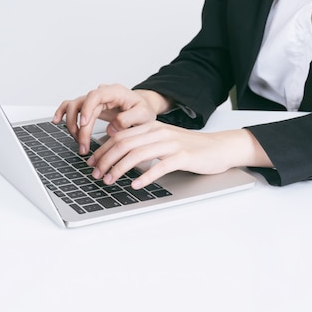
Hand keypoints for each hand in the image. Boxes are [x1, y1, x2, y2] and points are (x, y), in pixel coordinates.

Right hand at [52, 84, 171, 154]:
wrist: (143, 107)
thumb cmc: (143, 109)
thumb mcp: (144, 114)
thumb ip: (129, 119)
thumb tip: (111, 129)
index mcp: (115, 92)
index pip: (95, 95)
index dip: (87, 109)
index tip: (84, 125)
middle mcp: (101, 93)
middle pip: (82, 105)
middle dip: (80, 128)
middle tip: (84, 146)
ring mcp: (94, 100)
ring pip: (74, 106)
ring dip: (72, 125)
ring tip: (78, 142)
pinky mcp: (89, 106)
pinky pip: (71, 106)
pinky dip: (63, 113)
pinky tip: (56, 121)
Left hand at [87, 121, 272, 187]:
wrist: (219, 147)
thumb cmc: (191, 148)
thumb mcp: (163, 141)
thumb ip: (144, 144)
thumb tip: (119, 157)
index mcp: (152, 127)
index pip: (120, 136)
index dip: (102, 150)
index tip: (92, 164)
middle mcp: (159, 132)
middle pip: (124, 144)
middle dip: (106, 160)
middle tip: (96, 174)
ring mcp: (171, 143)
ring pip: (138, 154)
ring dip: (120, 169)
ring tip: (110, 180)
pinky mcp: (183, 156)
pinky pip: (160, 166)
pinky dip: (146, 176)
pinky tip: (136, 185)